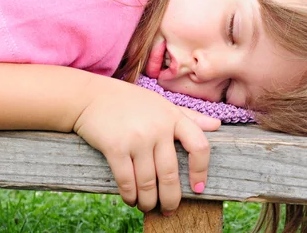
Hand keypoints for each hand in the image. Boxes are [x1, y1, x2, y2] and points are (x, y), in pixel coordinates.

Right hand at [73, 78, 220, 214]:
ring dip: (148, 201)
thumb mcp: (161, 103)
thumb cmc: (128, 101)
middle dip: (171, 198)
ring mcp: (137, 138)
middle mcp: (158, 127)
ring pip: (149, 182)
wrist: (89, 96)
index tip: (198, 188)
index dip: (201, 171)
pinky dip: (130, 196)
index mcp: (172, 116)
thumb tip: (217, 126)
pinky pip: (127, 181)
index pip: (199, 146)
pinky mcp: (115, 147)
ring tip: (146, 206)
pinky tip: (130, 200)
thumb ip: (189, 115)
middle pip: (171, 173)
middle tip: (169, 210)